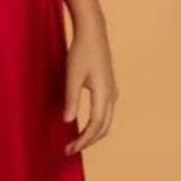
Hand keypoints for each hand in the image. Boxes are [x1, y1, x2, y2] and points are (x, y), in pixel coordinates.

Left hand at [63, 13, 118, 155]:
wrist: (93, 31)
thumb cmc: (81, 51)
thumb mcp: (72, 75)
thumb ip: (71, 98)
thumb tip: (68, 121)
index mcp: (104, 94)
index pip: (95, 126)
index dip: (83, 141)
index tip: (69, 149)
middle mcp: (111, 96)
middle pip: (103, 128)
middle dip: (88, 141)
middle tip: (70, 149)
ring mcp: (112, 91)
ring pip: (106, 121)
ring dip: (92, 133)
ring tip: (76, 140)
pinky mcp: (108, 86)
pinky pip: (105, 112)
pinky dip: (96, 124)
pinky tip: (83, 124)